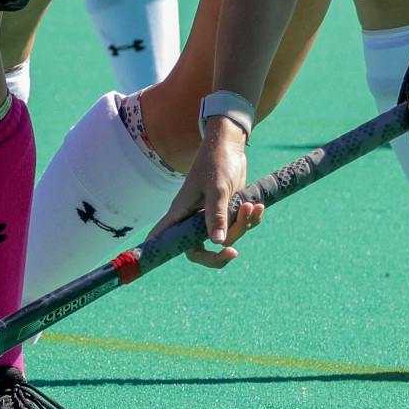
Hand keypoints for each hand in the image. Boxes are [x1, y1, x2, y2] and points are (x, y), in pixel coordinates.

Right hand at [150, 120, 262, 269]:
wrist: (231, 146)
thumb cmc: (217, 163)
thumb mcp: (217, 188)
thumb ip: (216, 215)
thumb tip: (216, 243)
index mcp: (182, 212)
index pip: (164, 238)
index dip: (159, 251)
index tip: (151, 263)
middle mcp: (194, 217)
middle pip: (200, 248)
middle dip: (220, 253)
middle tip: (234, 253)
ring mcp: (211, 215)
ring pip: (226, 237)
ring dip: (243, 226)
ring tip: (252, 206)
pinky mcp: (227, 211)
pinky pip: (239, 226)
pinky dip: (251, 219)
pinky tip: (257, 206)